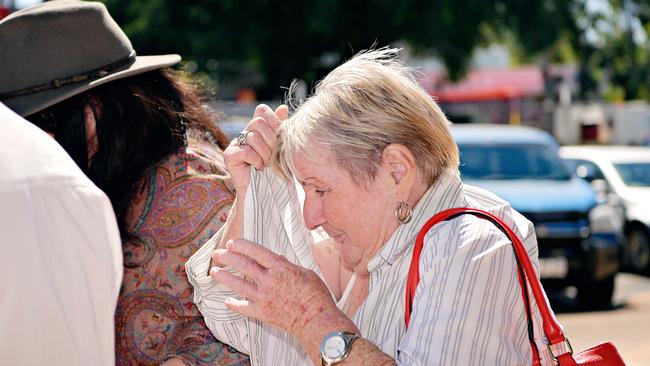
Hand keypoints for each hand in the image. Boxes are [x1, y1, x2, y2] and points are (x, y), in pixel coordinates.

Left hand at [210, 239, 341, 337]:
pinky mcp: (262, 313)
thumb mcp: (306, 273)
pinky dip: (234, 304)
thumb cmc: (316, 296)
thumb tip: (277, 259)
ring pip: (238, 284)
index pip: (256, 252)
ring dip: (224, 277)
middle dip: (228, 257)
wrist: (316, 320)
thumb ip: (289, 265)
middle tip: (217, 254)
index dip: (242, 246)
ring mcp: (263, 297)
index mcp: (280, 268)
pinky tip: (226, 301)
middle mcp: (269, 280)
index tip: (233, 243)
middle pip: (243, 265)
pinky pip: (243, 308)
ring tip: (214, 272)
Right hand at [223, 104, 287, 194]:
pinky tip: (257, 168)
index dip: (273, 122)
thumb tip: (283, 107)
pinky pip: (246, 151)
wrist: (264, 193)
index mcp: (257, 129)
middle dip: (270, 141)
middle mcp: (244, 133)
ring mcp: (235, 143)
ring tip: (265, 165)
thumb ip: (280, 127)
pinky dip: (256, 161)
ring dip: (264, 154)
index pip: (262, 111)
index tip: (279, 138)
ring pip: (253, 137)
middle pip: (258, 123)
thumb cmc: (275, 170)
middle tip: (272, 156)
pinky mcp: (229, 155)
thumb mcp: (280, 147)